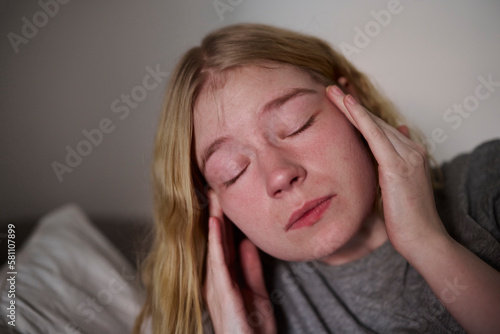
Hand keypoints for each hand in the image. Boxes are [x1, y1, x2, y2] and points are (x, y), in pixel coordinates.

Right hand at [204, 191, 276, 333]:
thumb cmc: (251, 329)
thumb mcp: (256, 293)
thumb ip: (250, 268)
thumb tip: (247, 244)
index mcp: (223, 279)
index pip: (223, 244)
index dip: (223, 220)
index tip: (223, 198)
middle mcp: (215, 280)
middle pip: (216, 240)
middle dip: (216, 214)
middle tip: (214, 188)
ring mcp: (216, 286)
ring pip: (215, 245)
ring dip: (214, 220)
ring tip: (213, 197)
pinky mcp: (222, 293)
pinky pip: (218, 262)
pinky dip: (216, 241)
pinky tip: (215, 222)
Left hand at [326, 85, 448, 255]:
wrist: (422, 239)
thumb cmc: (406, 218)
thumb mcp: (395, 189)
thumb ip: (389, 167)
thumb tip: (384, 149)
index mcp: (409, 153)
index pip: (380, 127)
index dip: (360, 112)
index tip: (342, 98)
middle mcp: (410, 149)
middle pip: (376, 121)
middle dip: (352, 103)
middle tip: (332, 86)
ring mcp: (407, 156)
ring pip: (374, 124)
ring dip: (351, 105)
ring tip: (332, 90)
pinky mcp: (398, 166)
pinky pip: (375, 135)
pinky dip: (360, 117)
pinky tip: (347, 104)